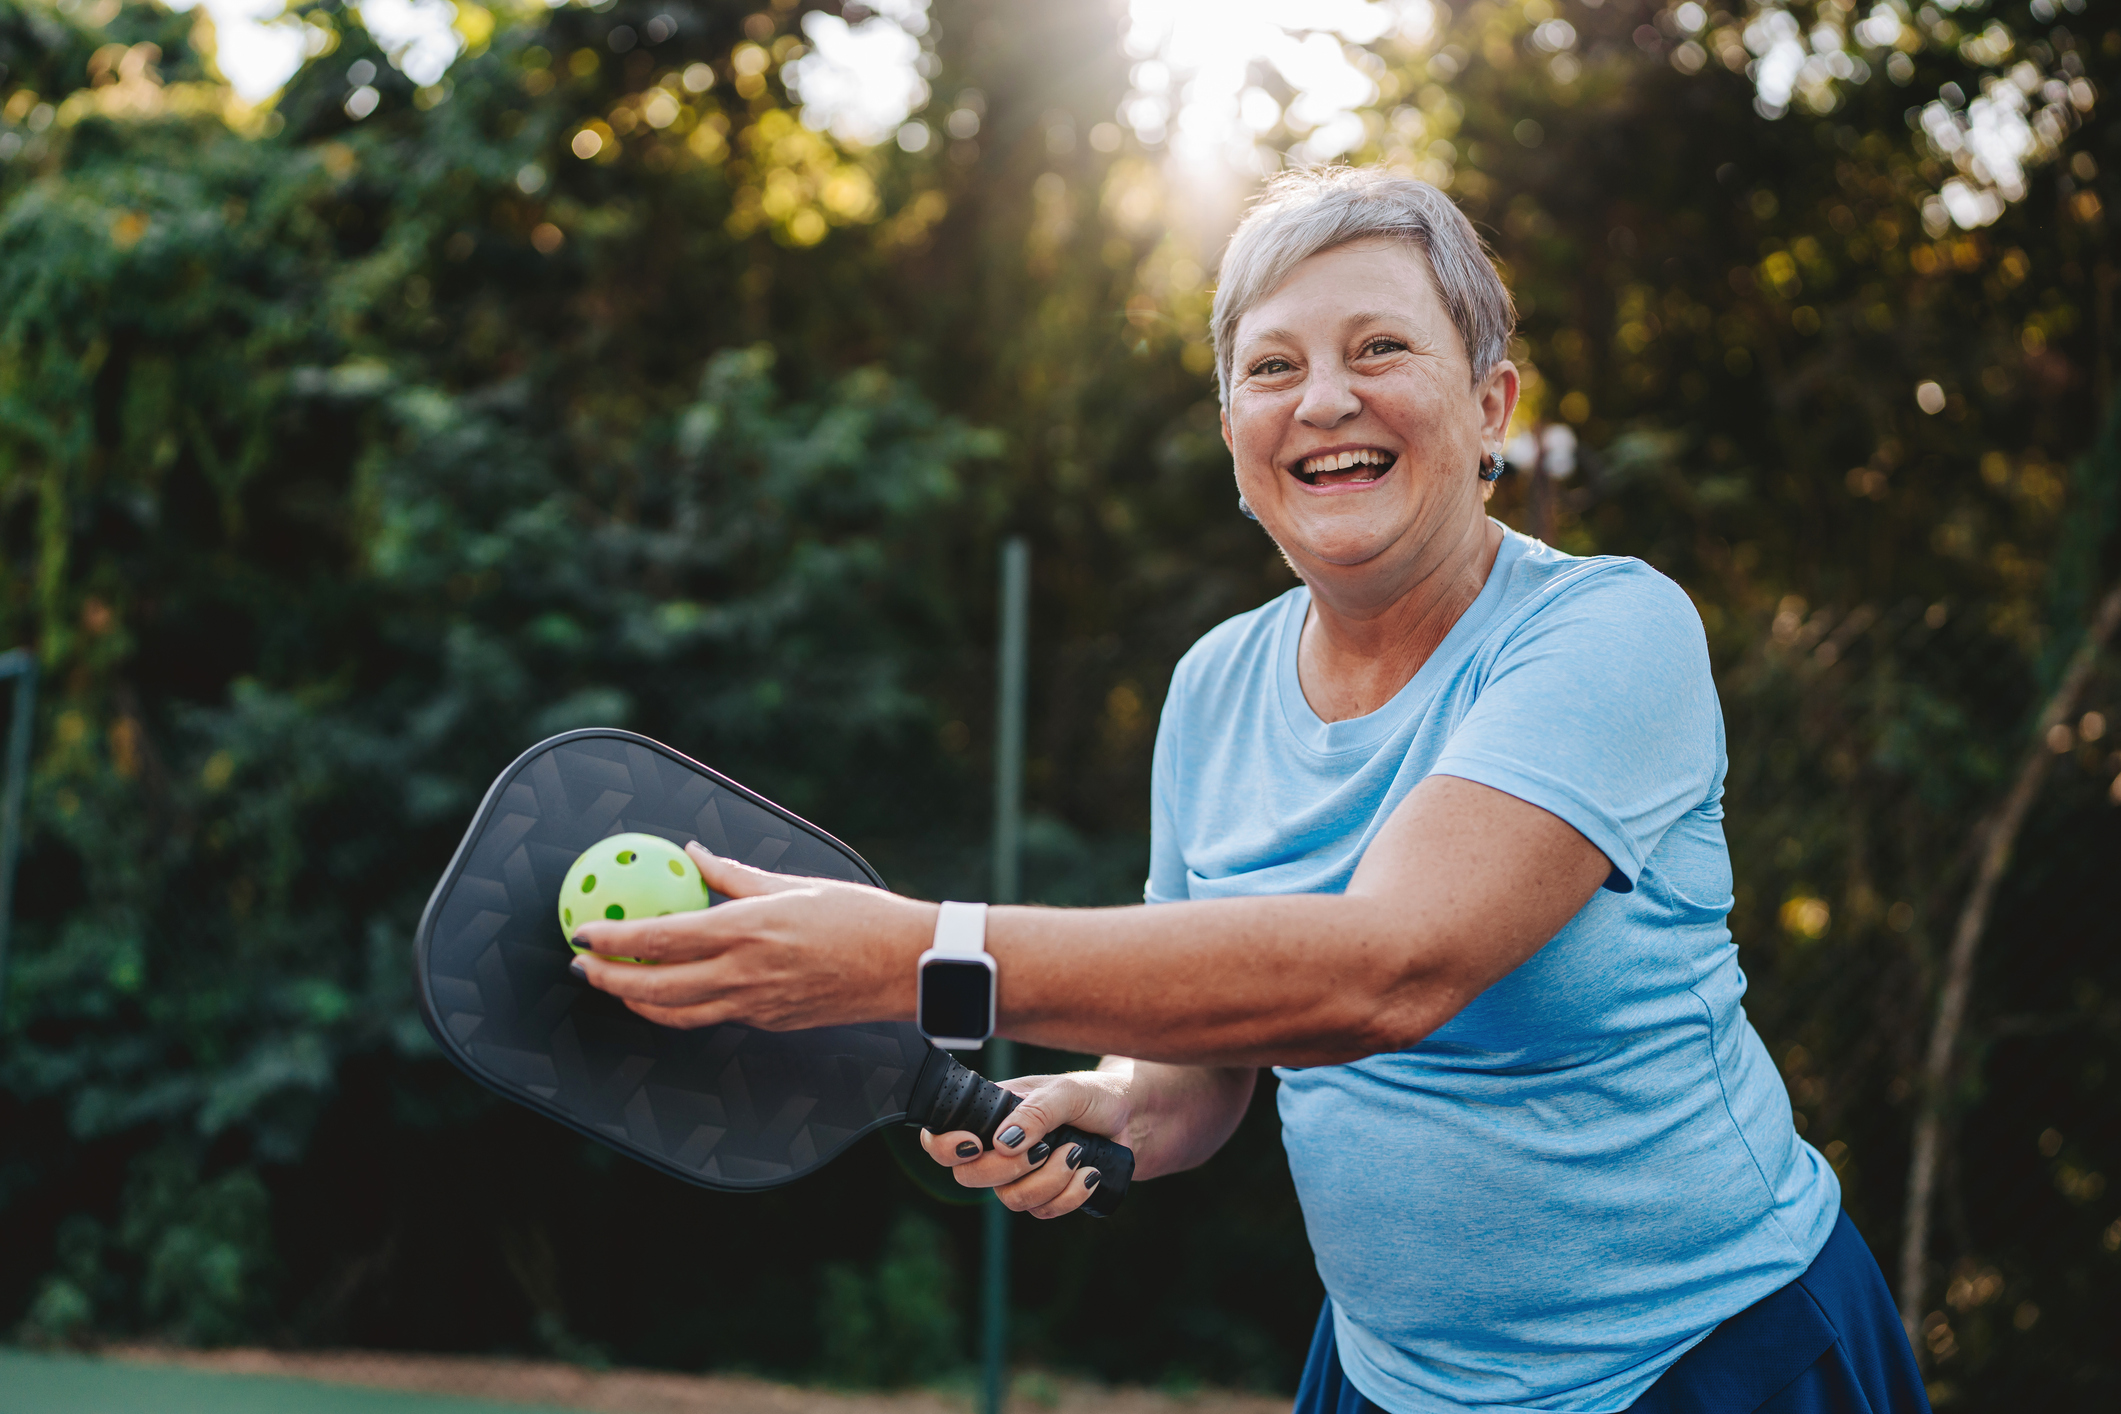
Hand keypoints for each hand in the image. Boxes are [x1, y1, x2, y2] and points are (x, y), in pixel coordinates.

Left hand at [567, 843, 932, 1030]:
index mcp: (748, 930)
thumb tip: (692, 854)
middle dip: (609, 981)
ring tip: (618, 986)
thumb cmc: (861, 917)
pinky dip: (680, 1007)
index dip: (614, 939)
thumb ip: (734, 874)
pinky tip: (672, 992)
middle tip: (585, 968)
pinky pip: (712, 1017)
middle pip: (655, 988)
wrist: (907, 966)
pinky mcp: (770, 1022)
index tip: (584, 932)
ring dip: (638, 1003)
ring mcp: (757, 1005)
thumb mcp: (794, 883)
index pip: (661, 938)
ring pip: (677, 1015)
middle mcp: (746, 974)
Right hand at [917, 1068, 1130, 1218]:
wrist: (1132, 1121)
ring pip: (1010, 1199)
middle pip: (971, 1177)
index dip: (944, 1147)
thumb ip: (1036, 1111)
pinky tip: (1089, 1174)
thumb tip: (1002, 1142)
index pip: (943, 1136)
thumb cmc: (1095, 1097)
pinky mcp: (1044, 1196)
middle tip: (1046, 1148)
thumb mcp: (1067, 1092)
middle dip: (1010, 1168)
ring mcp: (1019, 1175)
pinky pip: (1042, 1212)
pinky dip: (1069, 1196)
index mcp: (992, 1113)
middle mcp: (998, 1146)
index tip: (972, 1145)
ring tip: (1077, 1153)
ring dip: (1049, 1181)